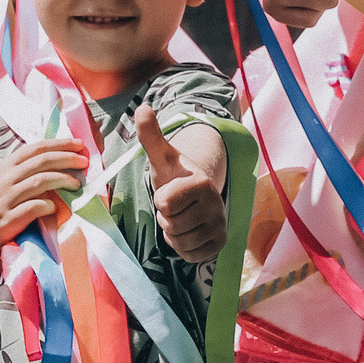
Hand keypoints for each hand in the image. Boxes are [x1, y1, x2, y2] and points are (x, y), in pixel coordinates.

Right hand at [0, 136, 83, 256]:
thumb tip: (42, 167)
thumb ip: (14, 174)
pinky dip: (47, 205)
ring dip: (61, 180)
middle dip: (66, 159)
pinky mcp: (9, 219)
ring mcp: (6, 199)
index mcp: (2, 168)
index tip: (77, 144)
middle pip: (41, 162)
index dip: (57, 144)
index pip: (33, 149)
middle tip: (84, 161)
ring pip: (40, 181)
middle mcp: (4, 180)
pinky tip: (55, 207)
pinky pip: (33, 207)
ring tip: (76, 184)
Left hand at [138, 107, 227, 263]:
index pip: (165, 203)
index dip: (160, 200)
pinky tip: (188, 231)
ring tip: (181, 217)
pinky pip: (190, 255)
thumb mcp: (161, 155)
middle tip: (175, 207)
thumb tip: (142, 107)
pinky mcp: (220, 243)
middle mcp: (217, 205)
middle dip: (166, 218)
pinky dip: (183, 247)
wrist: (195, 193)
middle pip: (171, 225)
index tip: (169, 192)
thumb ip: (150, 134)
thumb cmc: (173, 175)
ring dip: (173, 233)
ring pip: (179, 242)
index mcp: (201, 182)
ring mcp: (220, 225)